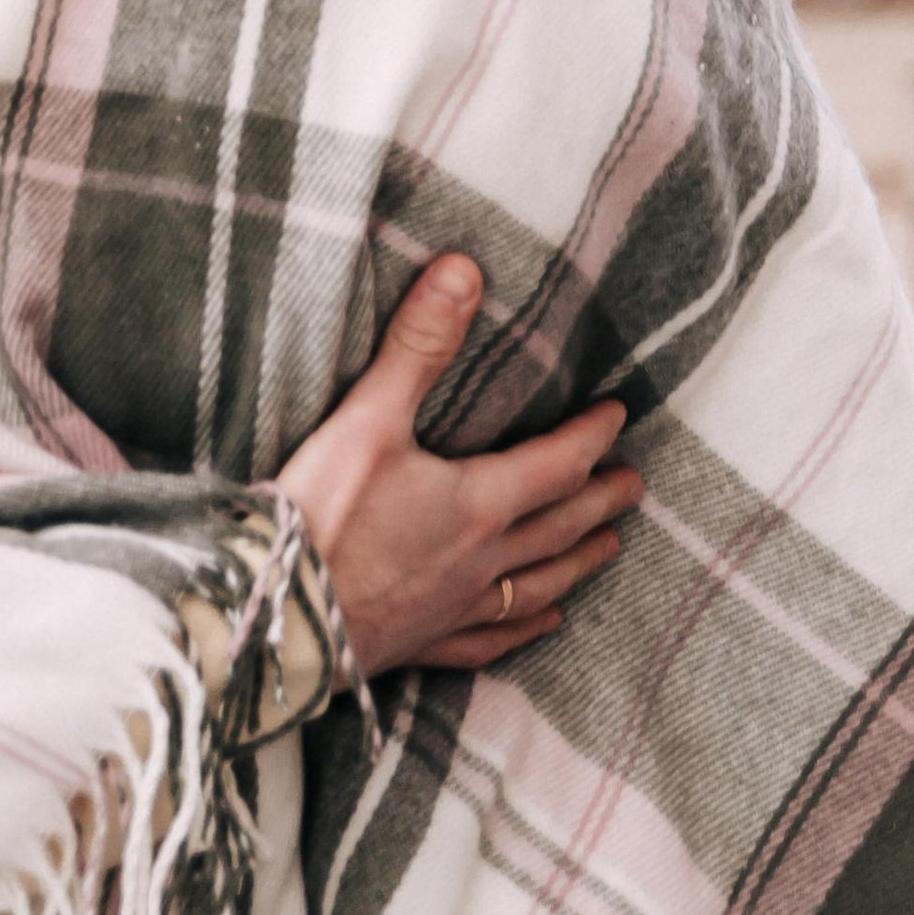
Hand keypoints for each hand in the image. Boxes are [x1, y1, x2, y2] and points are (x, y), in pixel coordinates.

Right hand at [277, 254, 640, 677]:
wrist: (279, 619)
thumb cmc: (321, 516)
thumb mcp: (366, 419)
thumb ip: (418, 346)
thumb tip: (464, 271)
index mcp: (477, 504)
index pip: (557, 465)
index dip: (591, 436)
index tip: (617, 415)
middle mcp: (482, 560)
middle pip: (560, 526)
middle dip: (600, 500)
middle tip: (634, 484)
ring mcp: (456, 608)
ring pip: (538, 583)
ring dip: (578, 561)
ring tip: (609, 546)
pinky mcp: (425, 643)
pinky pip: (493, 638)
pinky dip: (525, 627)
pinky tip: (543, 621)